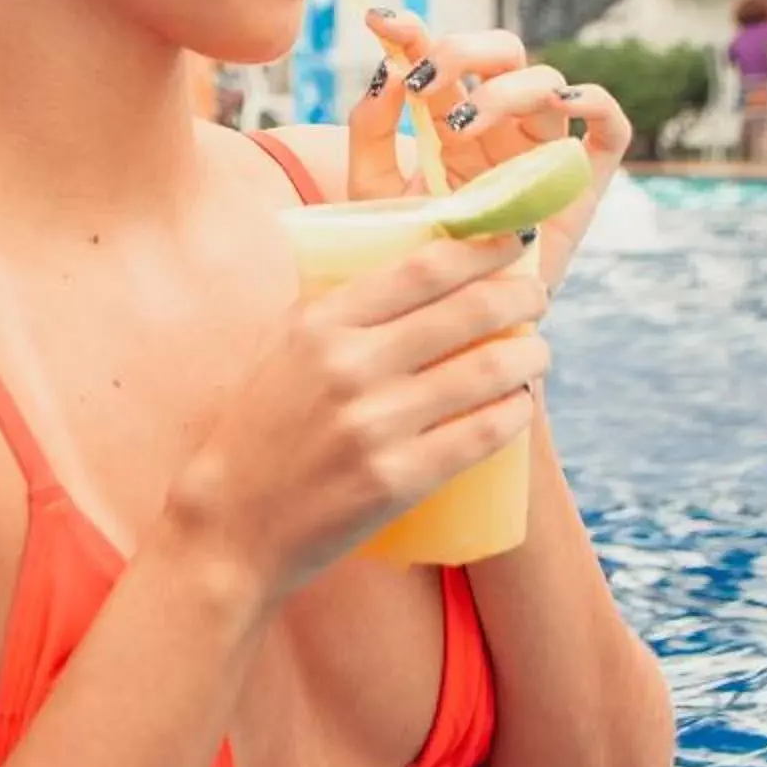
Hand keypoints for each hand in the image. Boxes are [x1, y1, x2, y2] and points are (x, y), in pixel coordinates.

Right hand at [164, 233, 549, 605]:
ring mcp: (374, 425)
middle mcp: (348, 366)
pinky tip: (522, 404)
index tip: (513, 242)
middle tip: (537, 297)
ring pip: (486, 371)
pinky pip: (481, 434)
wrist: (229, 524)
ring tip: (537, 352)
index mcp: (319, 323)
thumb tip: (424, 267)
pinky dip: (515, 412)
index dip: (482, 248)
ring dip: (530, 355)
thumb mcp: (284, 347)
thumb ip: (340, 307)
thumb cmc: (262, 429)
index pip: (423, 267)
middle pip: (467, 311)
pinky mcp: (396, 480)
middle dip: (520, 297)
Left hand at [349, 8, 631, 293]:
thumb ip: (370, 128)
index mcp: (450, 120)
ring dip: (504, 90)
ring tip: (462, 126)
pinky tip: (564, 104)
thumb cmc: (409, 253)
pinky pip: (609, 129)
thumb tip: (388, 70)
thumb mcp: (371, 188)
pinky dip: (597, 103)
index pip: (440, 55)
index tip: (381, 22)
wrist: (444, 318)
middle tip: (426, 83)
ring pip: (547, 81)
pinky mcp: (581, 183)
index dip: (414, 30)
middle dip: (463, 51)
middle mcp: (500, 126)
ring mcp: (542, 149)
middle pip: (502, 52)